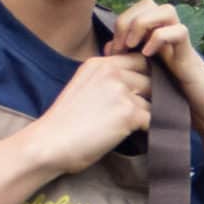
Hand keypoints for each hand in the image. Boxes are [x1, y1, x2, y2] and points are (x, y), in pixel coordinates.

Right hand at [34, 52, 152, 177]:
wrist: (49, 143)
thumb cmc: (64, 123)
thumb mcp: (83, 87)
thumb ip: (105, 79)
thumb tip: (130, 82)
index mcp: (99, 64)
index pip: (138, 60)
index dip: (144, 76)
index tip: (141, 92)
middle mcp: (112, 72)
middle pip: (150, 78)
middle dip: (150, 95)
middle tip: (142, 112)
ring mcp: (121, 91)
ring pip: (154, 100)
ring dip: (148, 114)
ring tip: (137, 127)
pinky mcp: (129, 113)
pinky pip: (153, 119)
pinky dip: (149, 129)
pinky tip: (137, 136)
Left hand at [108, 1, 203, 140]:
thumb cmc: (174, 101)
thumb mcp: (143, 80)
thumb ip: (128, 62)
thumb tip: (107, 49)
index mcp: (155, 39)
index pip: (136, 10)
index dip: (120, 23)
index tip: (111, 52)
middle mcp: (169, 36)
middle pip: (149, 3)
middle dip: (129, 20)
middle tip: (121, 47)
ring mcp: (181, 45)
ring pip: (166, 10)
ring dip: (143, 24)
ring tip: (133, 47)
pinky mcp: (190, 57)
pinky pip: (179, 31)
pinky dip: (160, 38)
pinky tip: (148, 56)